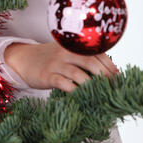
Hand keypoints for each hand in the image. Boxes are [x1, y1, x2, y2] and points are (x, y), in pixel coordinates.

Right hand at [4, 41, 118, 92]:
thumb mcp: (67, 53)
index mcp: (73, 45)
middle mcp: (65, 52)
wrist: (24, 59)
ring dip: (91, 85)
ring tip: (100, 94)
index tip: (118, 76)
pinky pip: (63, 84)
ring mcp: (55, 64)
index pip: (95, 52)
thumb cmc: (51, 59)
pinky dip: (74, 91)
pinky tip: (81, 97)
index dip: (109, 64)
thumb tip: (109, 72)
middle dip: (104, 75)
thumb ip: (84, 57)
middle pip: (89, 61)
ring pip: (77, 73)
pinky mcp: (47, 76)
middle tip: (112, 87)